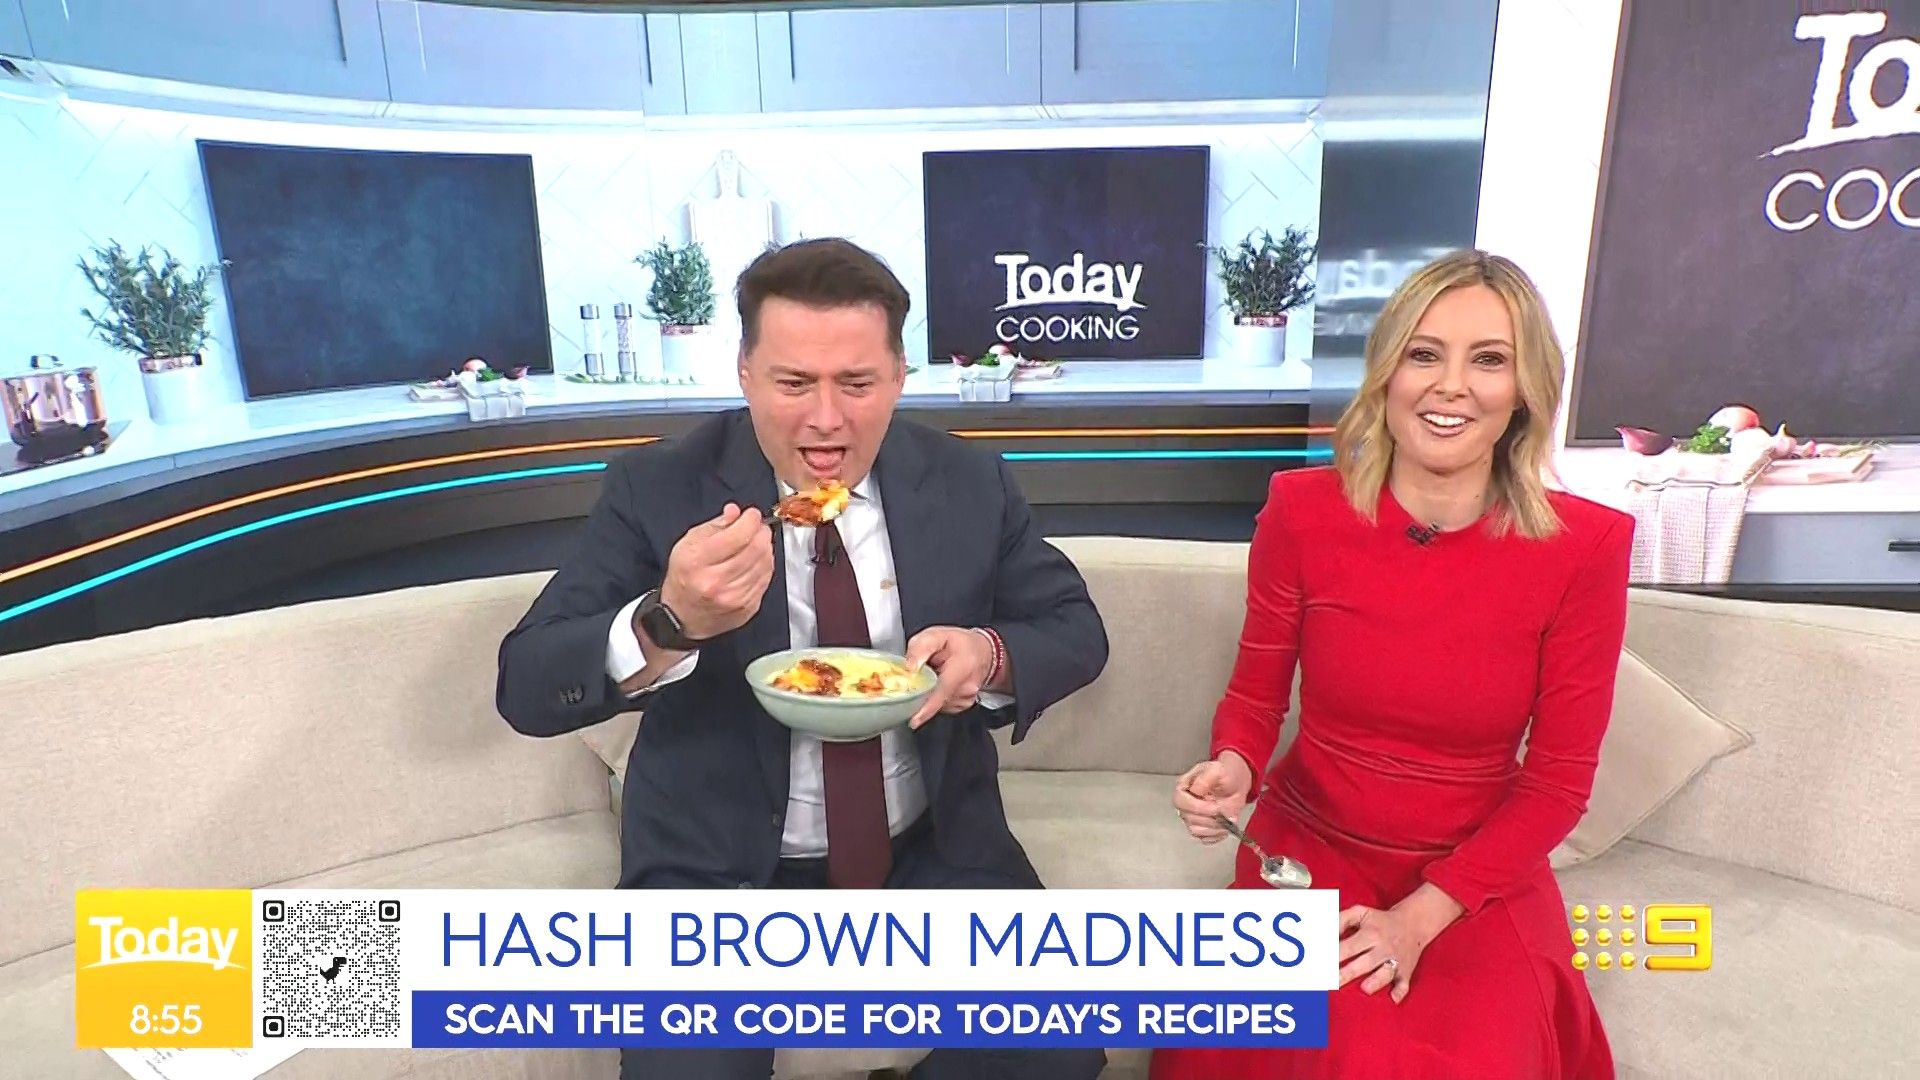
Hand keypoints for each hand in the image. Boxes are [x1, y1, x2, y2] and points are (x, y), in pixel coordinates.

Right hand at [658, 503, 774, 640]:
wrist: (681, 616)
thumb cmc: (683, 577)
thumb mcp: (687, 544)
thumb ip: (715, 525)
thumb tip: (736, 512)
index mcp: (698, 561)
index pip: (738, 535)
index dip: (750, 520)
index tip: (751, 515)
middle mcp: (716, 582)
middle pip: (756, 548)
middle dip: (761, 532)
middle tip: (756, 527)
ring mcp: (734, 598)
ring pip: (766, 563)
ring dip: (765, 548)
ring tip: (756, 543)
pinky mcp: (747, 607)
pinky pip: (766, 579)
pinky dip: (765, 566)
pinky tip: (755, 562)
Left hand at [903, 626, 995, 727]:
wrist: (983, 652)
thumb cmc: (958, 644)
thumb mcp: (937, 635)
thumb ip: (921, 647)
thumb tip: (909, 668)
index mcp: (963, 666)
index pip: (943, 690)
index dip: (927, 707)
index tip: (915, 720)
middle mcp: (967, 687)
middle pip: (935, 699)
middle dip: (921, 692)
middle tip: (921, 675)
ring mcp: (966, 699)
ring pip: (936, 704)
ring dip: (928, 693)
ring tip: (934, 675)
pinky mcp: (962, 705)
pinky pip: (941, 705)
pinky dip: (935, 697)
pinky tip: (939, 684)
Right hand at [1173, 751, 1253, 843]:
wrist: (1236, 783)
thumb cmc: (1225, 774)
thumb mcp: (1217, 770)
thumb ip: (1205, 779)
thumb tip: (1196, 792)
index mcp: (1183, 788)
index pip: (1181, 802)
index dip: (1198, 807)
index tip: (1216, 807)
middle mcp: (1185, 804)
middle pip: (1188, 818)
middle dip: (1209, 819)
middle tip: (1225, 814)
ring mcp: (1192, 817)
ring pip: (1195, 830)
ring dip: (1214, 829)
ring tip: (1227, 821)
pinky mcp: (1202, 827)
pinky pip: (1204, 838)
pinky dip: (1216, 836)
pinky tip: (1225, 828)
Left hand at [1337, 886, 1461, 1002]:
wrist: (1413, 923)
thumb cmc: (1380, 920)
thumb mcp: (1360, 913)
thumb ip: (1341, 920)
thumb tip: (1325, 933)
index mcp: (1371, 934)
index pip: (1349, 946)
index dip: (1334, 955)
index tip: (1321, 964)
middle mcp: (1383, 948)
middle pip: (1364, 963)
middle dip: (1348, 973)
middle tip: (1332, 982)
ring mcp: (1396, 960)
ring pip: (1386, 973)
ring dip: (1375, 981)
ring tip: (1364, 988)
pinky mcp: (1406, 971)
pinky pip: (1404, 983)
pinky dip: (1400, 991)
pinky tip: (1393, 998)